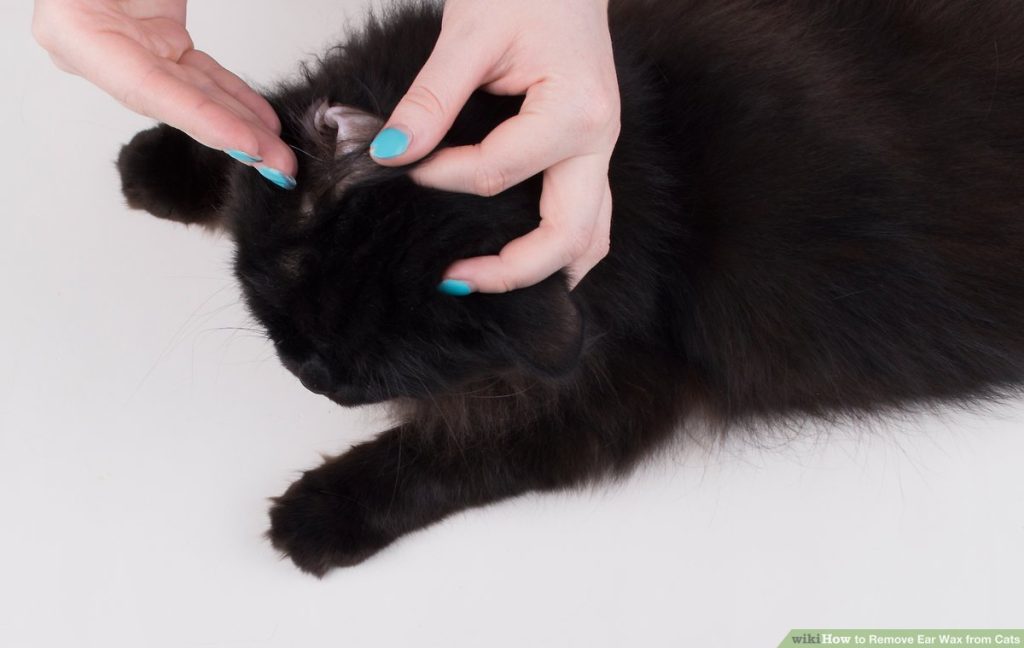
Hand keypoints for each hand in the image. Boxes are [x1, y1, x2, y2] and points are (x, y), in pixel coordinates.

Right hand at [32, 0, 296, 187]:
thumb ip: (159, 4)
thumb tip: (190, 47)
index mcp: (73, 28)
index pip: (148, 88)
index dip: (202, 120)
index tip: (248, 144)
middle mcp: (99, 46)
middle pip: (174, 102)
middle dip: (232, 136)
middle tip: (279, 164)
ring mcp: (131, 45)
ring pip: (193, 93)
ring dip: (241, 123)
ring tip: (281, 152)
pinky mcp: (158, 38)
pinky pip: (201, 75)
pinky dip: (235, 97)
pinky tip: (263, 122)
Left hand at [371, 0, 619, 292]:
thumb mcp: (471, 35)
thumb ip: (431, 99)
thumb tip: (391, 153)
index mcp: (574, 112)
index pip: (495, 172)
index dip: (439, 177)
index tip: (397, 165)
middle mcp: (600, 141)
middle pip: (567, 237)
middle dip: (510, 270)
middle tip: (452, 279)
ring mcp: (602, 152)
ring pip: (591, 239)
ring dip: (545, 271)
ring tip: (487, 280)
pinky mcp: (592, 153)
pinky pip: (589, 219)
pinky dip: (558, 247)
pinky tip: (520, 255)